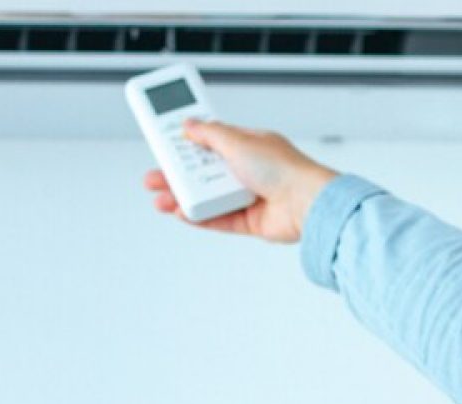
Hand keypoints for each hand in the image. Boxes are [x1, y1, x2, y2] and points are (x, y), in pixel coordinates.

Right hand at [142, 119, 337, 242]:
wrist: (306, 203)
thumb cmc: (285, 168)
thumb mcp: (238, 141)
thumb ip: (209, 134)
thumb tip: (189, 124)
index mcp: (250, 145)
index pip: (212, 140)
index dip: (189, 141)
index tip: (166, 141)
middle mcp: (250, 170)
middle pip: (204, 172)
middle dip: (177, 174)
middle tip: (154, 175)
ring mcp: (250, 196)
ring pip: (208, 197)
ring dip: (183, 197)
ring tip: (161, 198)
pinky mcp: (251, 221)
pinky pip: (218, 219)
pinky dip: (199, 216)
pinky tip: (181, 212)